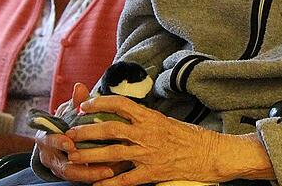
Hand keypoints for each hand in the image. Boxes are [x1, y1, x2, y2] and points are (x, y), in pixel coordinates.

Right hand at [37, 83, 116, 182]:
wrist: (56, 140)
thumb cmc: (65, 122)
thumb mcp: (68, 111)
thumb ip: (75, 102)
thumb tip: (79, 87)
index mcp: (46, 138)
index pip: (50, 141)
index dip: (59, 142)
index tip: (70, 143)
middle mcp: (50, 156)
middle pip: (63, 166)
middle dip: (81, 168)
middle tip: (101, 165)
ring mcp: (59, 169)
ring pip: (73, 176)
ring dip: (91, 174)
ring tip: (110, 171)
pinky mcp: (70, 175)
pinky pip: (80, 179)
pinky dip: (94, 177)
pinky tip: (110, 174)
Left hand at [65, 95, 273, 185]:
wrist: (212, 153)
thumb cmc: (191, 136)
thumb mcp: (166, 121)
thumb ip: (144, 121)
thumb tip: (125, 118)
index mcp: (150, 117)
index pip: (120, 104)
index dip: (99, 103)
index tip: (84, 106)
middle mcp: (147, 133)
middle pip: (109, 129)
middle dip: (86, 131)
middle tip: (69, 133)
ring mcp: (149, 153)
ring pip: (112, 153)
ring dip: (90, 155)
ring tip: (74, 157)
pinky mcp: (153, 172)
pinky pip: (126, 178)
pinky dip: (110, 182)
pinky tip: (97, 183)